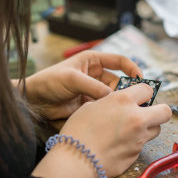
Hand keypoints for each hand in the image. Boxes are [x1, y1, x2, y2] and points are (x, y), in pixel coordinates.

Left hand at [25, 50, 141, 119]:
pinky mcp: (90, 103)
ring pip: (113, 96)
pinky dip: (109, 110)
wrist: (35, 100)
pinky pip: (104, 106)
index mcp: (93, 61)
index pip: (119, 61)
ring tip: (124, 110)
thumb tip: (114, 98)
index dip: (132, 69)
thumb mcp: (72, 79)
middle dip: (127, 90)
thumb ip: (94, 87)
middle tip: (135, 101)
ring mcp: (93, 90)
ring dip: (117, 102)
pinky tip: (112, 116)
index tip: (142, 80)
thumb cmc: (49, 81)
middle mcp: (95, 74)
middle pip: (119, 81)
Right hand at [32, 84, 171, 177]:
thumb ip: (109, 102)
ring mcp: (139, 138)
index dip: (144, 92)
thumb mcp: (90, 106)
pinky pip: (142, 145)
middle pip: (165, 111)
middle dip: (159, 110)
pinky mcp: (136, 154)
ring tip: (131, 130)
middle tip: (147, 113)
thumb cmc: (78, 131)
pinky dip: (135, 143)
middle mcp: (136, 117)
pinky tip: (119, 145)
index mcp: (123, 100)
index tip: (140, 96)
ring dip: (148, 128)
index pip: (147, 89)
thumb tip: (115, 104)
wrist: (77, 160)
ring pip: (156, 130)